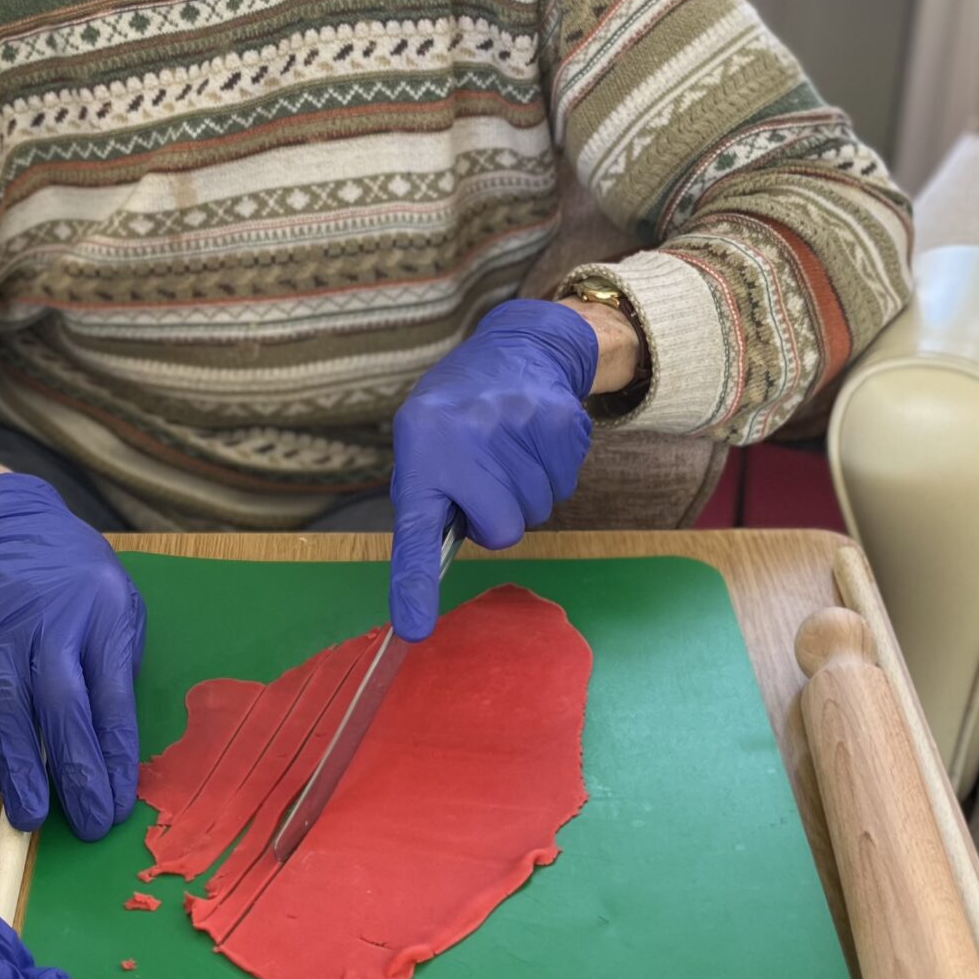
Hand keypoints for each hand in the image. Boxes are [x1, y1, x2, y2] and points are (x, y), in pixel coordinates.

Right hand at [0, 473, 145, 840]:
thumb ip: (116, 666)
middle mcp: (49, 618)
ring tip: (33, 816)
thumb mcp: (119, 604)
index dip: (114, 755)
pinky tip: (1, 777)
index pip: (111, 696)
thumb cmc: (77, 579)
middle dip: (74, 771)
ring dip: (20, 768)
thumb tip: (113, 746)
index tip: (119, 803)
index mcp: (102, 611)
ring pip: (7, 707)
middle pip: (60, 705)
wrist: (4, 524)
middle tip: (85, 823)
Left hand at [388, 299, 599, 639]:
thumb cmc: (457, 412)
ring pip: (537, 512)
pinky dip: (551, 474)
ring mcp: (520, 429)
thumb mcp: (422, 441)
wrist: (517, 350)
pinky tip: (534, 442)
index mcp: (422, 447)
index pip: (417, 530)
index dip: (415, 583)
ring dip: (524, 493)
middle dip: (498, 517)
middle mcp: (469, 438)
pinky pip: (563, 488)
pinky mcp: (562, 425)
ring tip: (509, 452)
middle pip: (502, 532)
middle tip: (486, 479)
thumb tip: (439, 559)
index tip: (415, 628)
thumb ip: (429, 498)